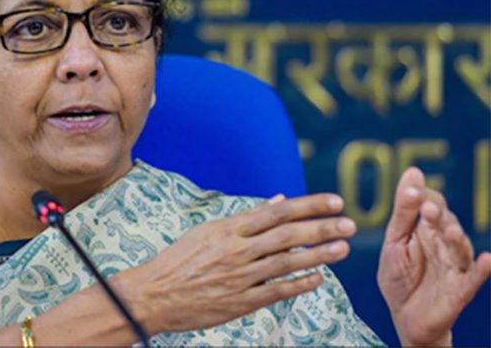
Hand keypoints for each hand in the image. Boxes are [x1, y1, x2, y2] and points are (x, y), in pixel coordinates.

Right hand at [122, 193, 357, 334]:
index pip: (277, 211)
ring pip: (287, 262)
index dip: (309, 205)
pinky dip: (299, 283)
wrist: (154, 294)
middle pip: (288, 234)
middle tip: (350, 224)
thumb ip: (246, 217)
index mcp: (228, 228)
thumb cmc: (179, 259)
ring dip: (318, 255)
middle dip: (322, 228)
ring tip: (343, 248)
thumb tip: (278, 201)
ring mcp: (239, 276)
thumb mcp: (207, 230)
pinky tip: (319, 277)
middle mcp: (237, 249)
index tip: (335, 201)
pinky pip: (276, 291)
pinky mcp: (240, 302)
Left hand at [377, 168, 490, 345]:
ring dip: (457, 238)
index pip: (431, 205)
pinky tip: (488, 259)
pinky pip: (474, 278)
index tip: (412, 191)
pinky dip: (483, 269)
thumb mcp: (395, 241)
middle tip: (428, 208)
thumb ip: (404, 210)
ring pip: (460, 248)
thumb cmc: (399, 276)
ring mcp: (454, 266)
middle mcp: (444, 244)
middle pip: (446, 223)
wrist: (403, 316)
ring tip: (449, 230)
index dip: (422, 198)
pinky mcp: (460, 289)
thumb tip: (413, 171)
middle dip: (439, 216)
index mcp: (427, 229)